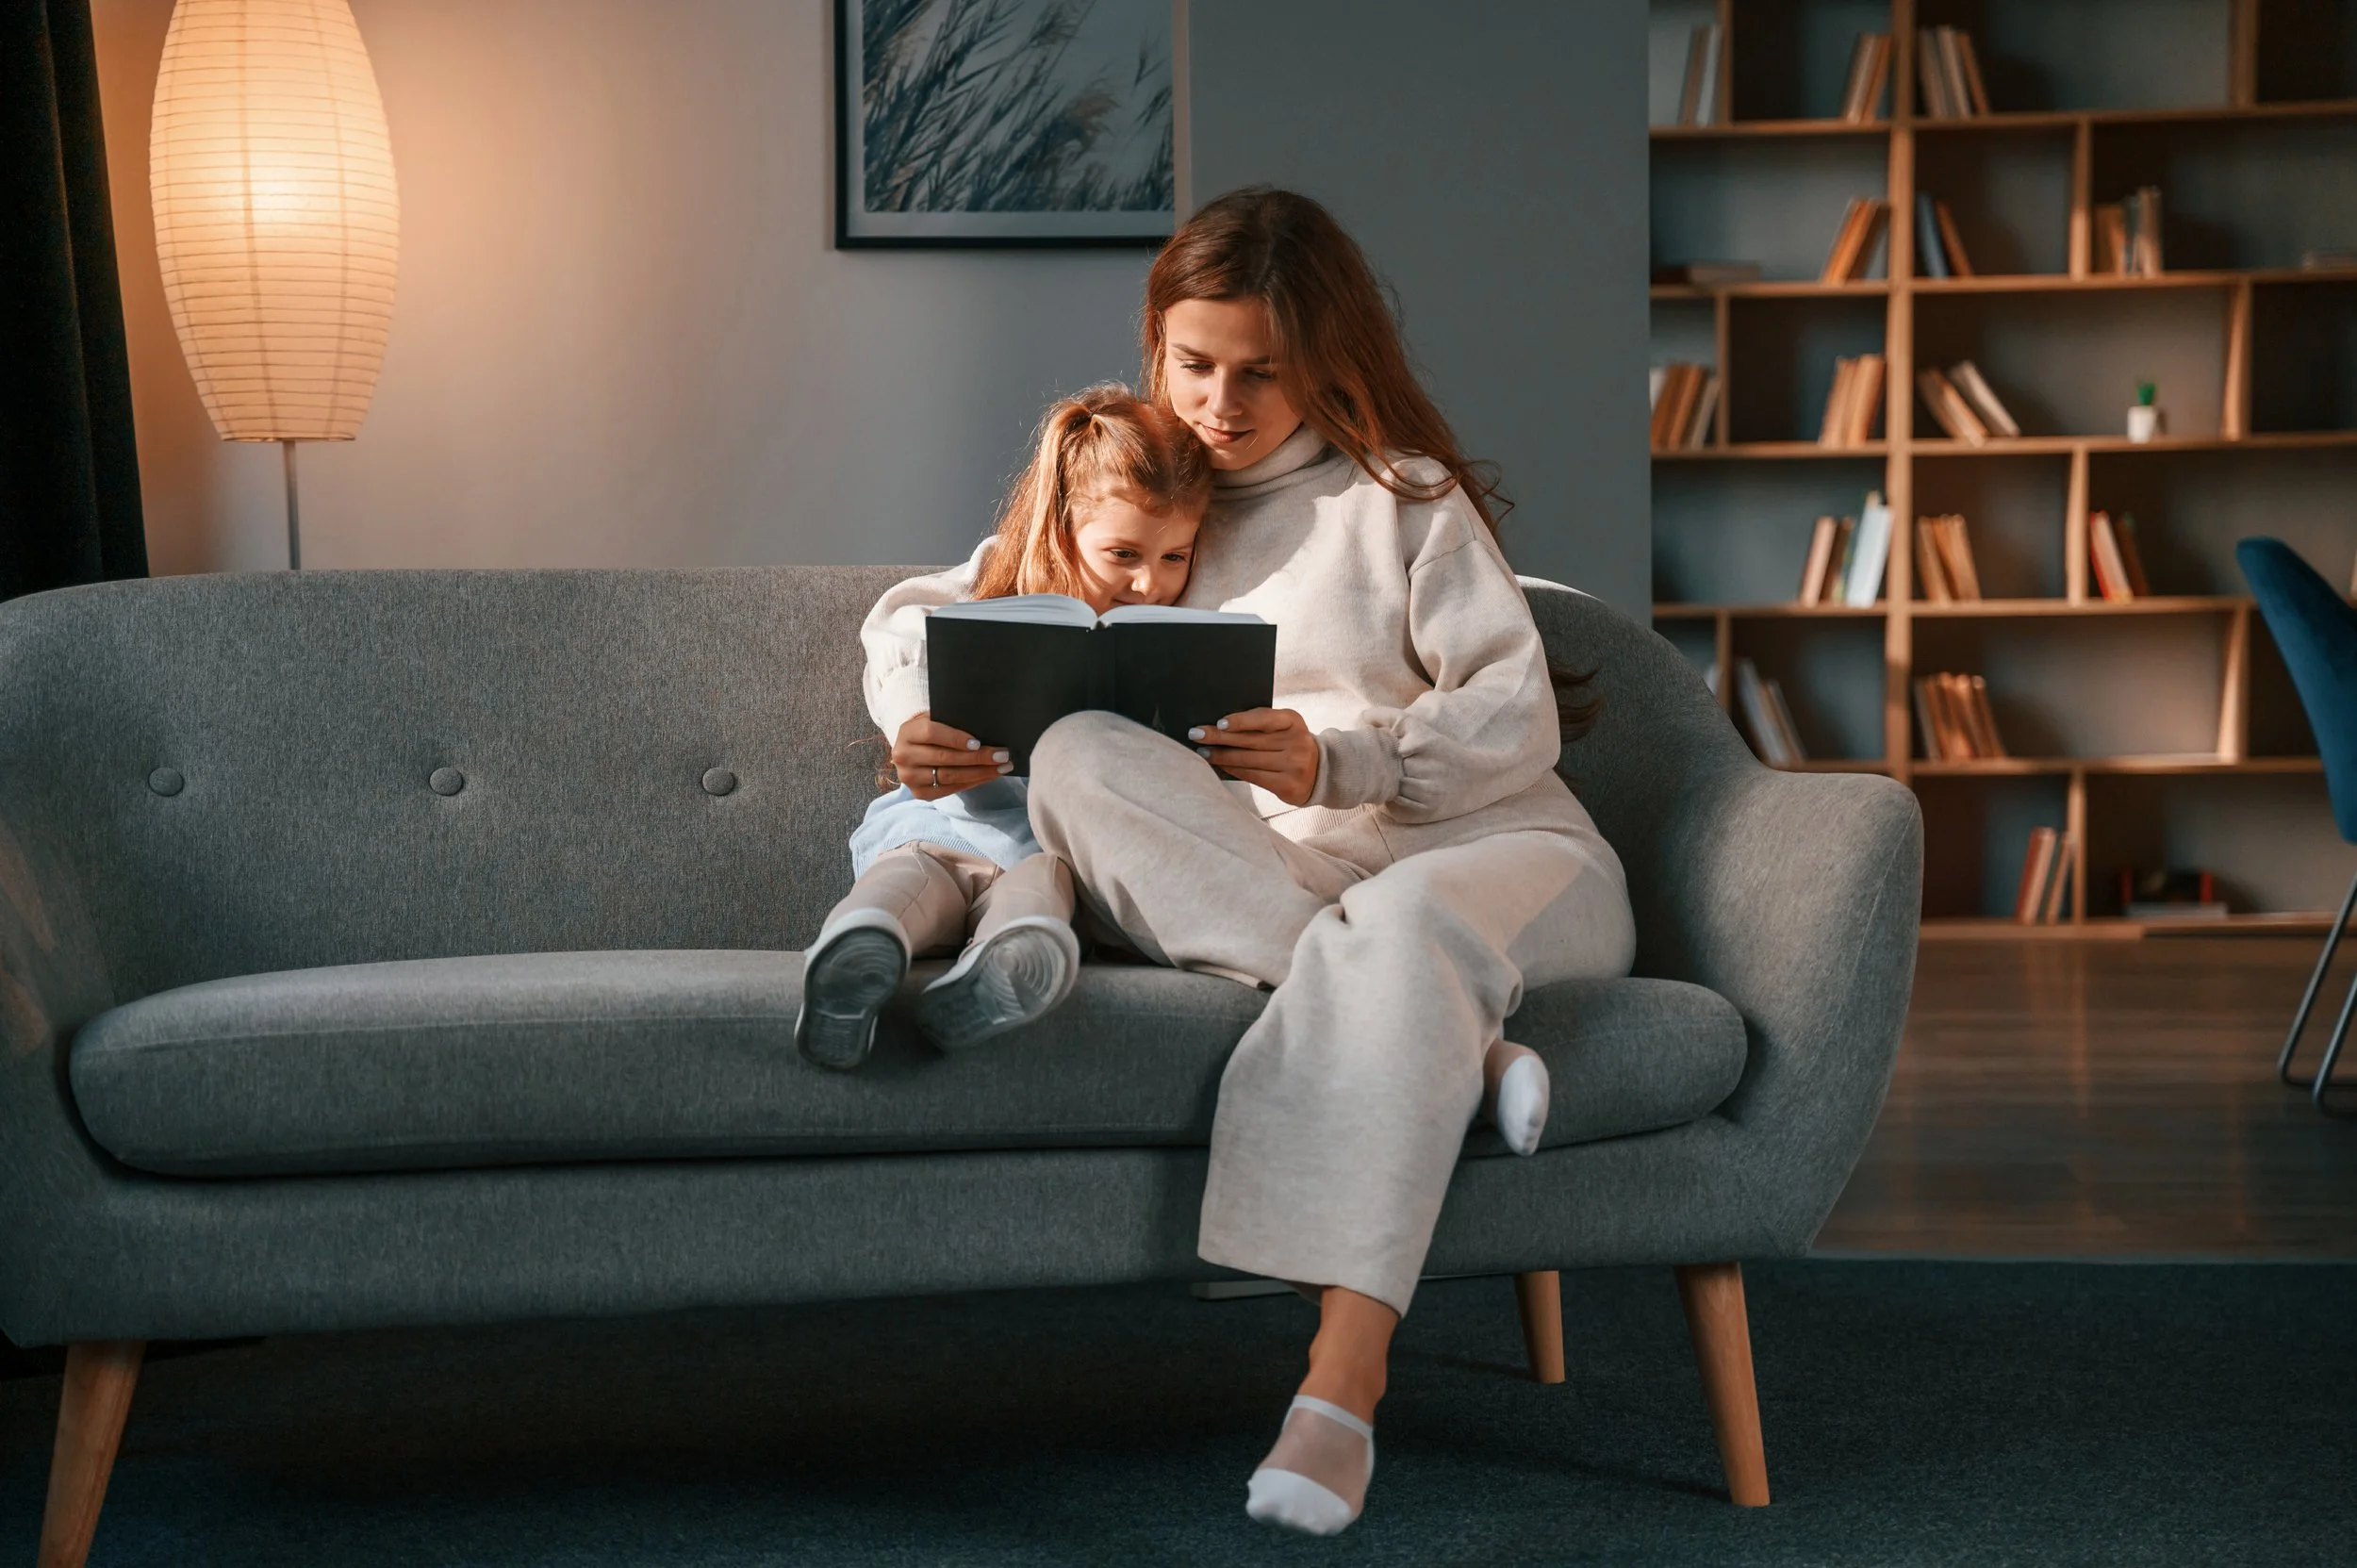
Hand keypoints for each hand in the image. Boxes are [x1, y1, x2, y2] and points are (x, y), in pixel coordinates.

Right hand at [891, 712, 1011, 799]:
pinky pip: (950, 789)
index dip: (956, 738)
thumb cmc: (929, 732)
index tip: (978, 743)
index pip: (931, 733)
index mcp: (907, 732)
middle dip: (977, 757)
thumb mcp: (933, 720)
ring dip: (980, 772)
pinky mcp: (919, 793)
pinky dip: (972, 782)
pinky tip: (988, 776)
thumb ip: (950, 721)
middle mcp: (903, 756)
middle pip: (944, 757)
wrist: (911, 752)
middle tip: (1002, 755)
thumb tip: (984, 728)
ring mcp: (910, 778)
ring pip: (950, 776)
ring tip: (1002, 767)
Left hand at [1189, 708, 1320, 806]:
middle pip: (1250, 740)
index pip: (1264, 718)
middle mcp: (1296, 742)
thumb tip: (1219, 727)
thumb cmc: (1290, 744)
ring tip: (1203, 752)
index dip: (1241, 721)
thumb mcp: (1283, 728)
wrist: (1320, 772)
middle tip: (1196, 734)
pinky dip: (1233, 770)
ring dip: (1221, 756)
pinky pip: (1252, 776)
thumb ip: (1260, 725)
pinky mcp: (1287, 785)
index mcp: (1293, 720)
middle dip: (1219, 737)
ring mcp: (1294, 765)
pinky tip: (1220, 765)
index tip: (1219, 723)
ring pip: (1248, 760)